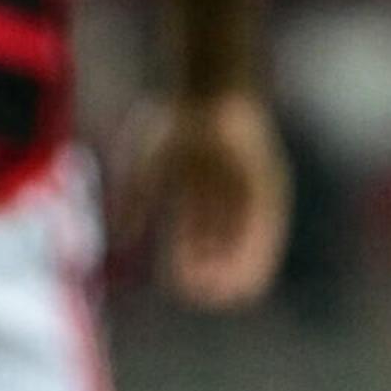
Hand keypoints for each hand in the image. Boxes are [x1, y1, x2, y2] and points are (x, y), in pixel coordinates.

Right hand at [127, 89, 288, 308]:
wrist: (215, 96)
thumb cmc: (176, 124)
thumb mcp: (146, 165)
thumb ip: (134, 202)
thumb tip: (120, 240)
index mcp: (191, 185)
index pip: (191, 233)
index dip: (186, 260)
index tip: (181, 284)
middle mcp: (221, 190)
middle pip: (217, 238)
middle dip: (210, 266)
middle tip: (203, 294)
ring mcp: (248, 187)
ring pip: (243, 236)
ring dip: (236, 265)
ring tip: (228, 294)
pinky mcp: (270, 185)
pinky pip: (267, 227)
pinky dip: (260, 252)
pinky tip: (252, 273)